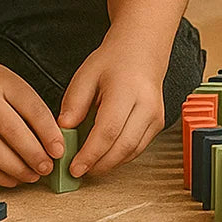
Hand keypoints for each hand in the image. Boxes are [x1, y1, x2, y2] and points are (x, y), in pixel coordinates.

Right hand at [0, 53, 65, 186]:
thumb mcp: (8, 82)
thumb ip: (28, 107)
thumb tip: (50, 140)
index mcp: (2, 82)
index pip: (32, 109)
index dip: (48, 133)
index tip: (59, 150)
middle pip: (12, 132)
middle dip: (34, 155)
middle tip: (47, 167)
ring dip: (16, 169)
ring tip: (32, 175)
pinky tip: (11, 178)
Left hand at [57, 40, 165, 176]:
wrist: (141, 52)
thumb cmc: (114, 61)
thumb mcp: (86, 75)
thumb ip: (74, 103)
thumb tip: (64, 131)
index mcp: (126, 89)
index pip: (108, 130)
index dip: (90, 153)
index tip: (74, 166)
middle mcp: (146, 104)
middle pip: (123, 146)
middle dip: (98, 164)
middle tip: (78, 170)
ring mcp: (155, 115)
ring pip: (132, 151)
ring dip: (108, 163)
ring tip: (88, 164)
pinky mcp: (157, 124)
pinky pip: (138, 148)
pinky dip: (119, 156)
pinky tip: (104, 155)